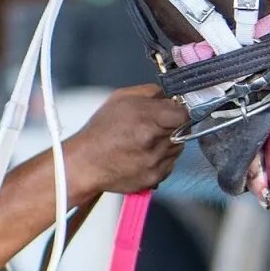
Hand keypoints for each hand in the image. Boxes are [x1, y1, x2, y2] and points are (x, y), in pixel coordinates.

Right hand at [65, 84, 187, 195]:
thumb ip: (150, 92)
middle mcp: (155, 143)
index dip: (177, 111)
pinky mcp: (155, 178)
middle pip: (182, 131)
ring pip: (178, 148)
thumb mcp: (121, 98)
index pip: (183, 114)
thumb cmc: (100, 130)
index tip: (171, 111)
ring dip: (168, 143)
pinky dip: (162, 159)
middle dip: (171, 126)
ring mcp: (156, 162)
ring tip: (146, 141)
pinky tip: (144, 154)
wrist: (86, 162)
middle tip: (154, 126)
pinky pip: (170, 164)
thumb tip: (168, 96)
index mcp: (148, 120)